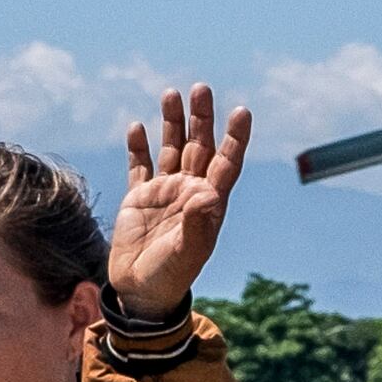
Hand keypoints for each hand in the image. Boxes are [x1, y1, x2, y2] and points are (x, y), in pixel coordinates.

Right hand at [106, 86, 251, 318]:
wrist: (141, 292)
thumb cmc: (170, 276)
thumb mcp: (187, 252)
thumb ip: (197, 223)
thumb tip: (209, 194)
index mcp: (208, 204)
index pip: (226, 164)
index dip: (235, 139)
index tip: (242, 112)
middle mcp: (189, 192)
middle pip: (199, 147)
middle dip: (201, 119)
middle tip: (201, 89)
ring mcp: (163, 193)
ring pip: (170, 149)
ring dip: (172, 123)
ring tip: (171, 94)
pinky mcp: (138, 198)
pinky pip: (140, 166)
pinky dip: (139, 147)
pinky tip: (138, 127)